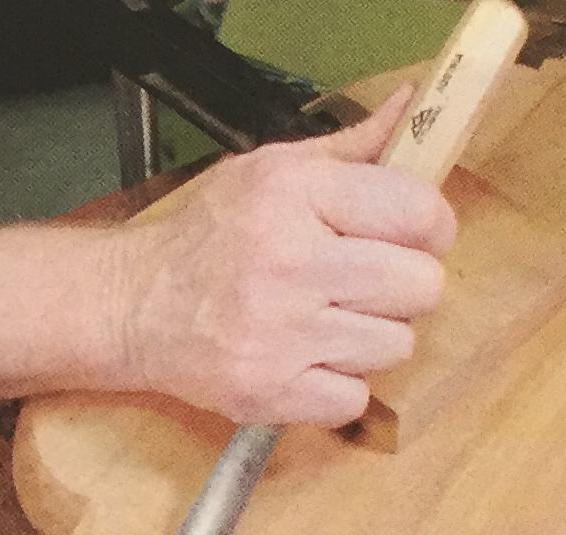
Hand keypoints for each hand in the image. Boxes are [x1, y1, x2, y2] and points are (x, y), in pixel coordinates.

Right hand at [115, 85, 456, 426]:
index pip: (420, 212)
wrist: (133, 304)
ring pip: (397, 345)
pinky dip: (339, 387)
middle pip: (422, 286)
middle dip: (405, 287)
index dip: (432, 228)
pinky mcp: (269, 392)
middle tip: (366, 284)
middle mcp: (290, 262)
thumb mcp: (273, 170)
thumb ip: (351, 147)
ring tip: (330, 322)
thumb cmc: (211, 235)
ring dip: (372, 338)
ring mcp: (280, 334)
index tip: (413, 237)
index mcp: (295, 195)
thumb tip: (411, 106)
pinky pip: (355, 398)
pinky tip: (308, 360)